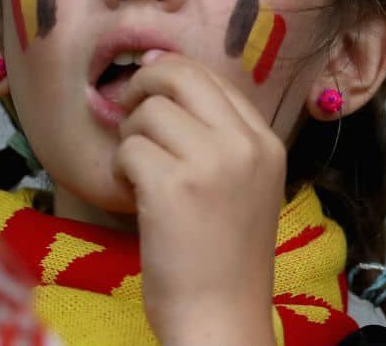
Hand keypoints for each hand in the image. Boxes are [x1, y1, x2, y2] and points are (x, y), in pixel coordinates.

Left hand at [112, 50, 285, 345]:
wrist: (220, 318)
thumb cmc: (222, 256)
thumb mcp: (242, 184)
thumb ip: (214, 133)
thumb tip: (157, 67)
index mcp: (266, 142)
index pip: (210, 75)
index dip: (170, 77)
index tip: (149, 98)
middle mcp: (244, 145)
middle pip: (178, 74)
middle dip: (143, 86)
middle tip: (129, 115)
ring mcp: (211, 163)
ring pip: (147, 111)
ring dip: (130, 140)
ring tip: (140, 177)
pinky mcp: (173, 187)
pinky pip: (127, 149)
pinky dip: (120, 171)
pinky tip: (134, 198)